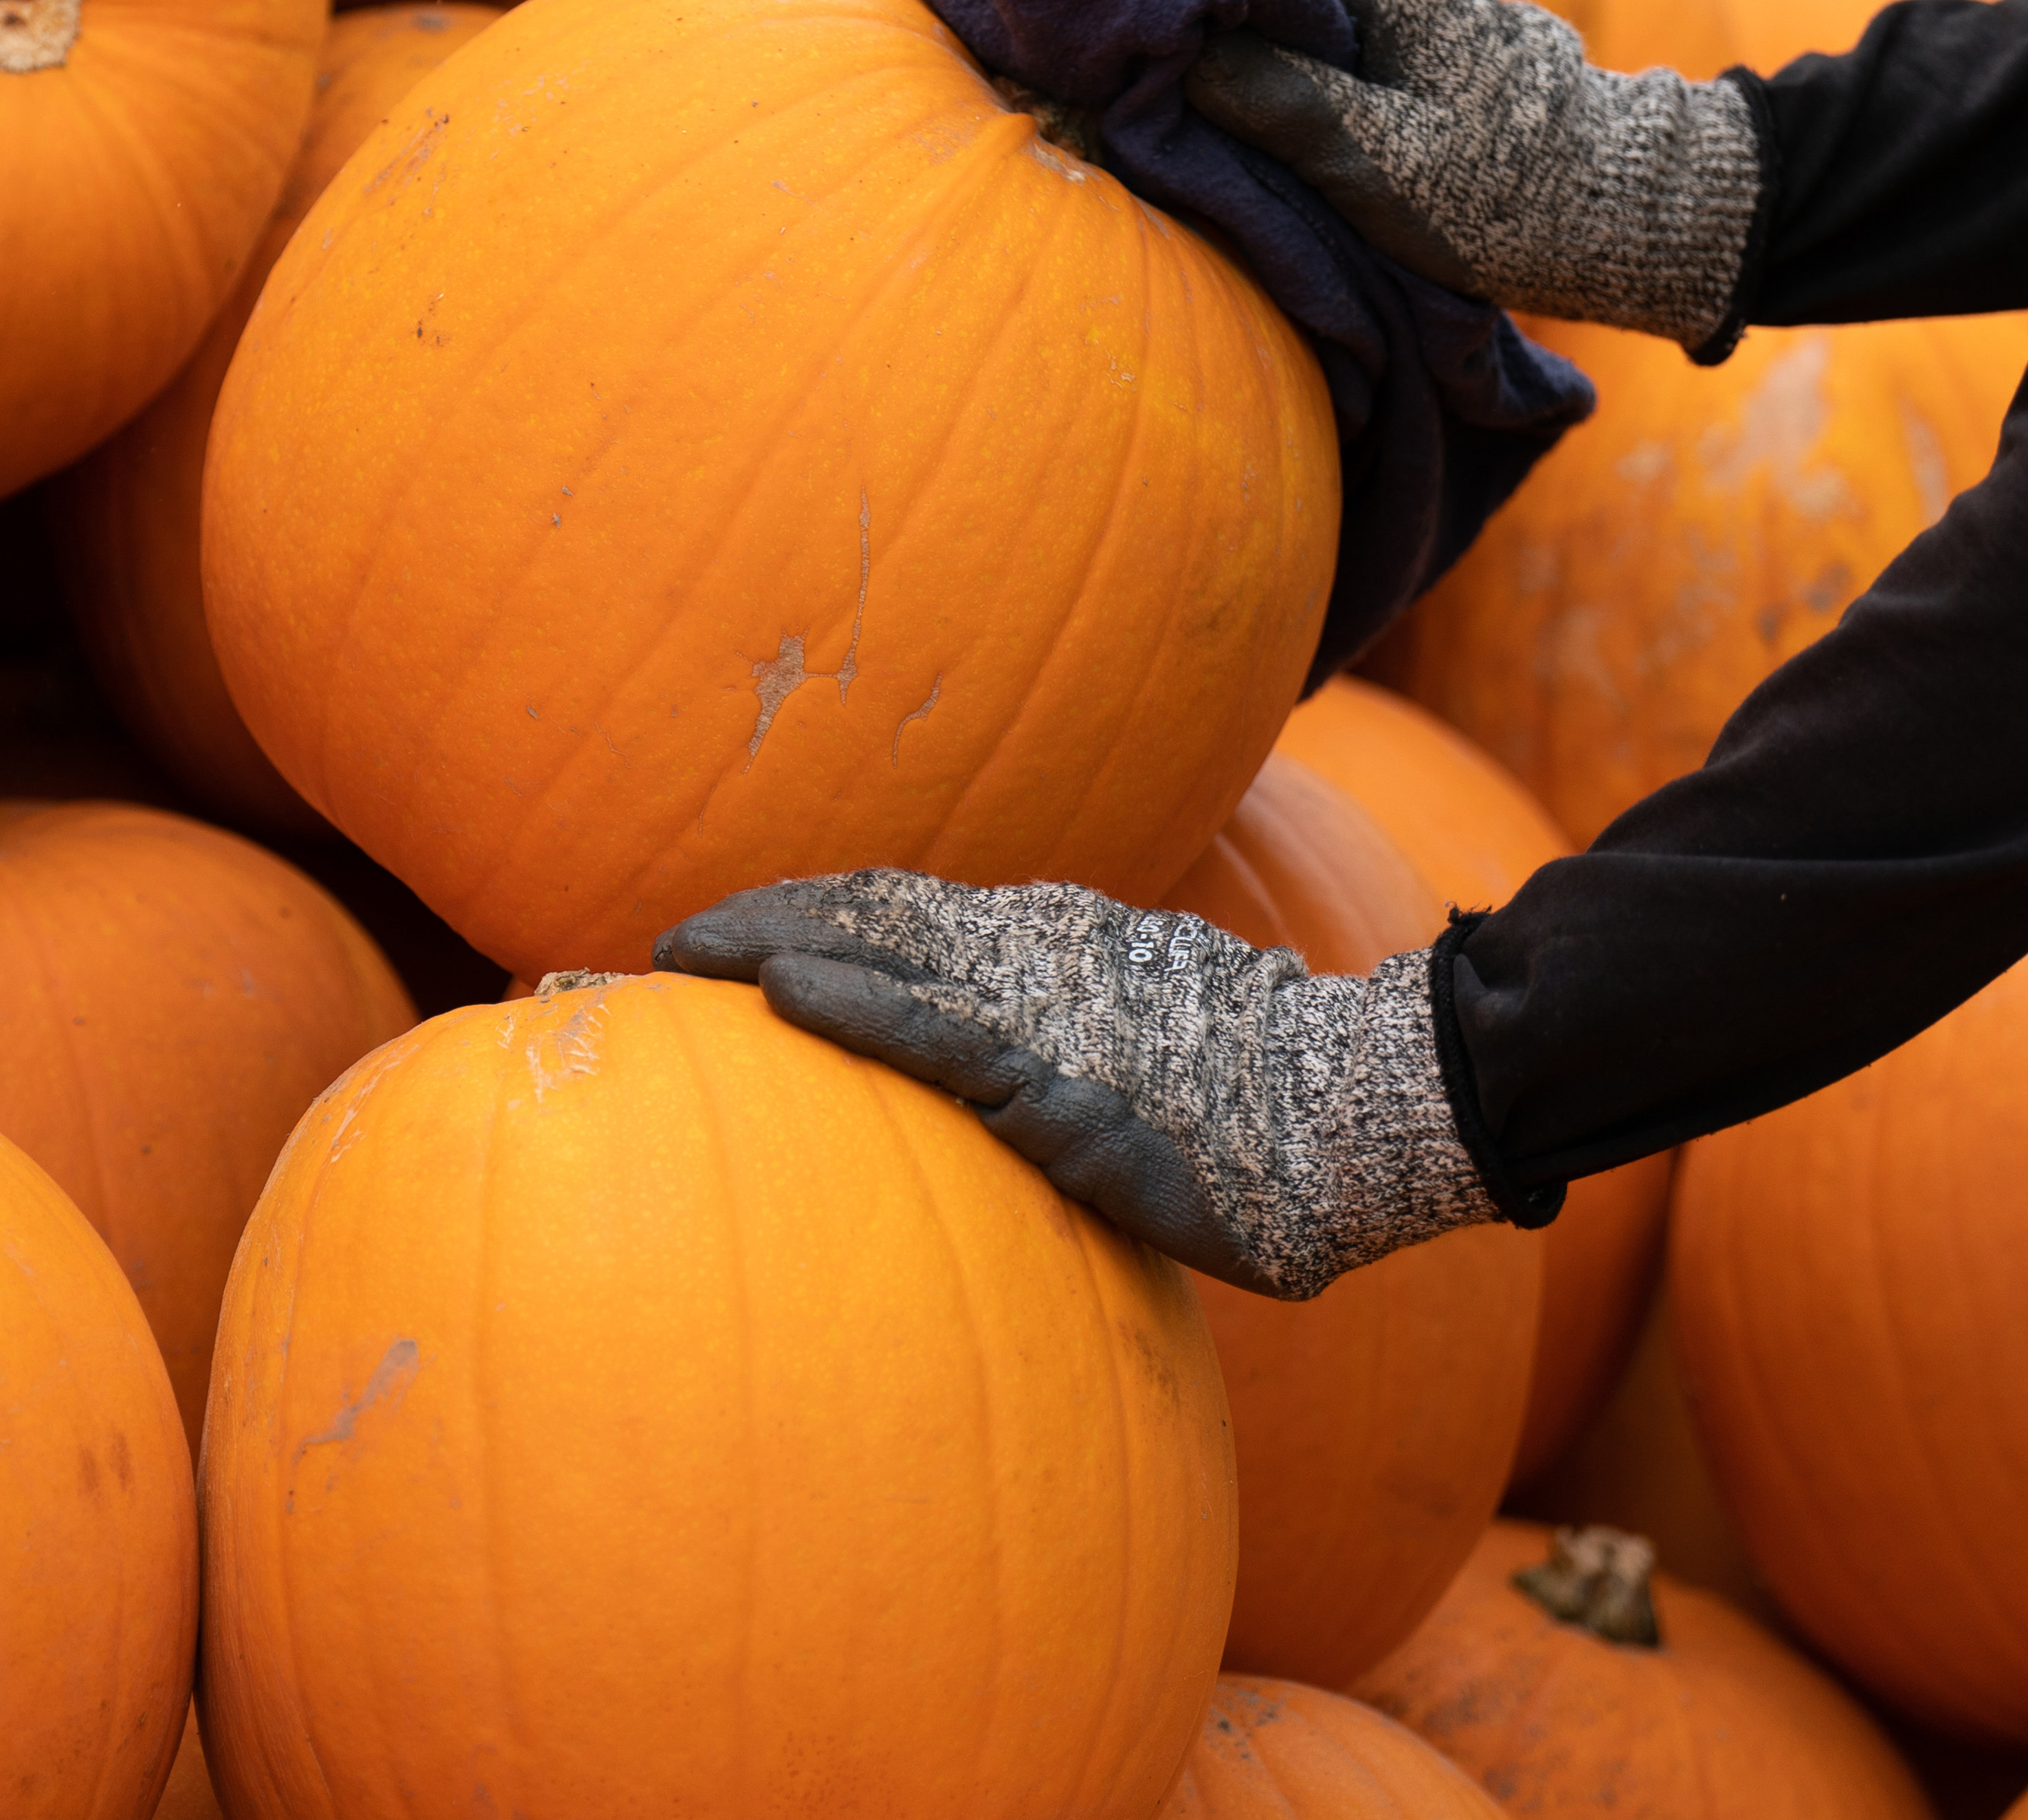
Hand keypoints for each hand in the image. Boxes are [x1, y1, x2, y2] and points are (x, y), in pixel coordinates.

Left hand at [651, 870, 1505, 1298]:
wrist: (1361, 1117)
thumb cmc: (1241, 1096)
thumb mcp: (1118, 1038)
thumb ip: (1029, 1037)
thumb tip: (969, 1067)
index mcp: (1039, 946)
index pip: (896, 911)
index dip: (801, 914)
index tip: (711, 934)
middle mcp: (1037, 961)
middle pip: (877, 921)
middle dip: (767, 925)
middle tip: (666, 946)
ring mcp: (1058, 1024)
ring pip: (906, 973)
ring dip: (801, 964)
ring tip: (707, 963)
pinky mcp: (1084, 1095)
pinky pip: (966, 1051)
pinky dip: (878, 1020)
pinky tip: (795, 1003)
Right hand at [1139, 0, 1764, 351]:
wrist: (1628, 208)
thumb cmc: (1513, 197)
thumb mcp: (1381, 165)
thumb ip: (1273, 99)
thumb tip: (1167, 56)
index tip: (1070, 15)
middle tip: (1083, 34)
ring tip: (1122, 61)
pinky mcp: (1387, 16)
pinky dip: (1226, 19)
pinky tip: (1192, 77)